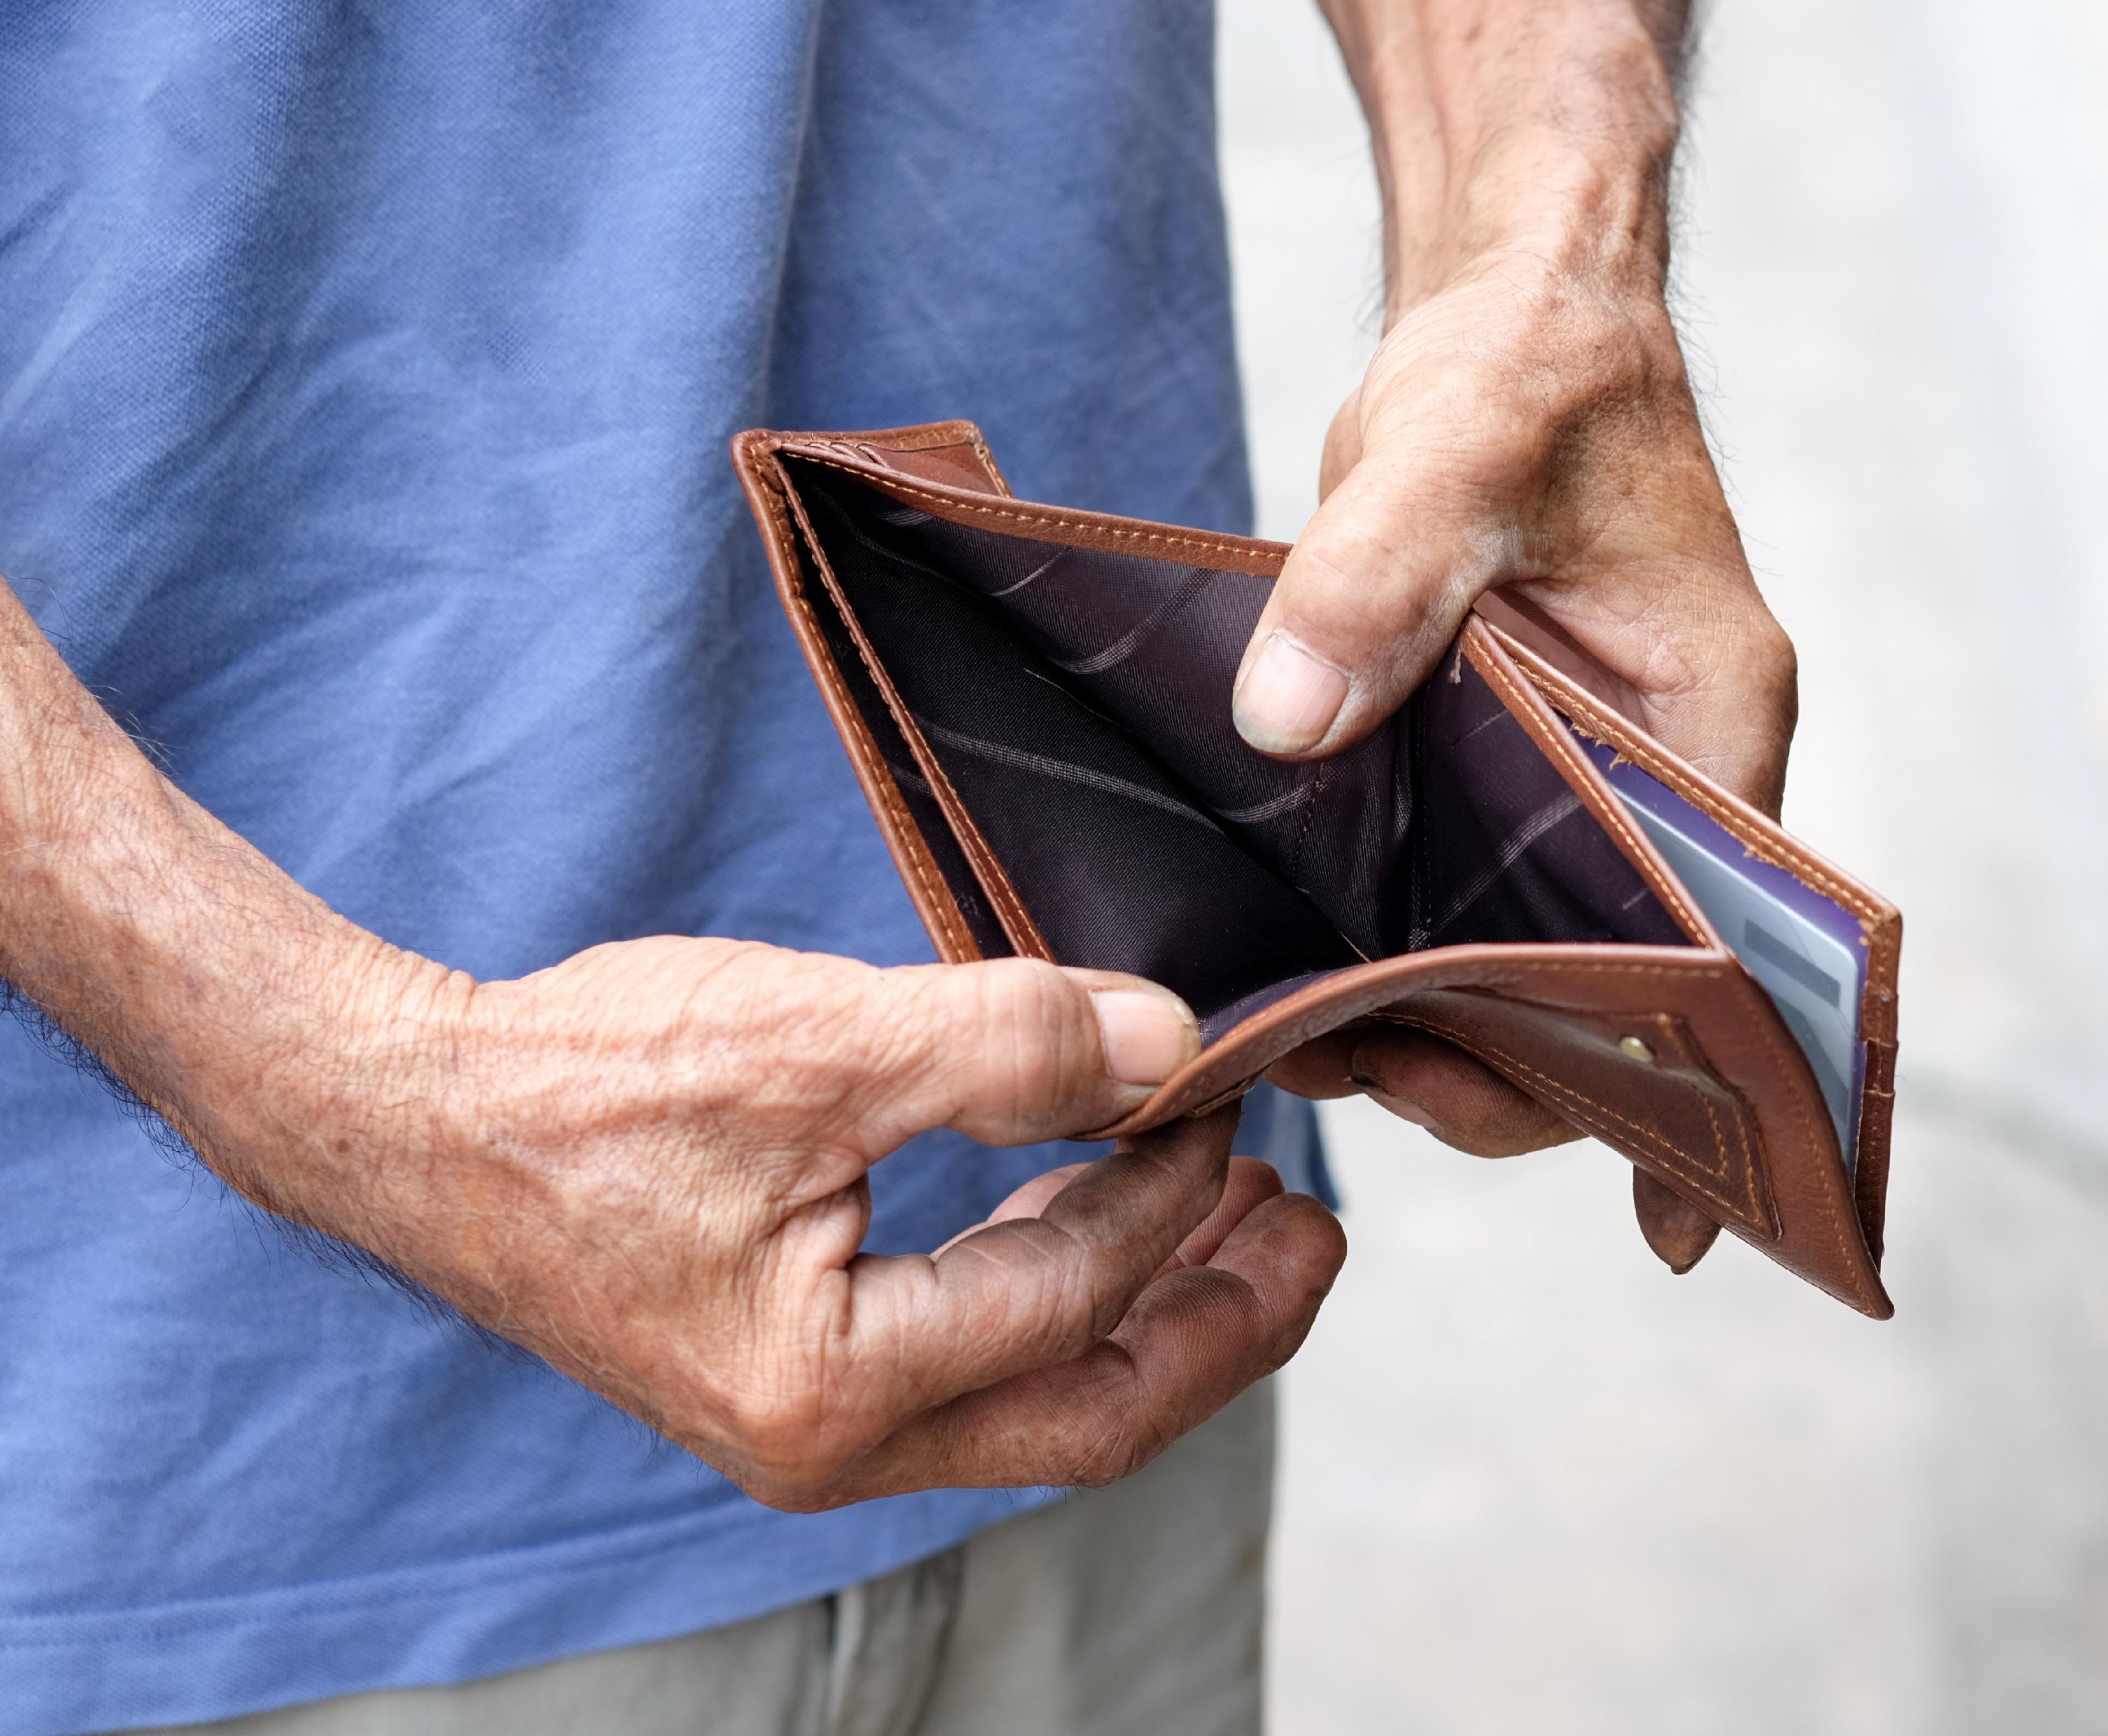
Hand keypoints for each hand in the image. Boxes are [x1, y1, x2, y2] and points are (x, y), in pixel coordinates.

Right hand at [1, 575, 1345, 1507]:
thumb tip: (1171, 1040)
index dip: (1174, 1192)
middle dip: (1226, 1324)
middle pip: (1095, 1414)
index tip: (1228, 1086)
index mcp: (834, 1393)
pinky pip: (980, 1360)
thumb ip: (1004, 1046)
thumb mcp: (813, 1039)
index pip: (1072, 1299)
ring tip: (1246, 1212)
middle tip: (1319, 1235)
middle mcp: (831, 1445)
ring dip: (1157, 1307)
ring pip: (1045, 1397)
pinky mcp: (797, 1372)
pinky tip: (1106, 1208)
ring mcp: (814, 1422)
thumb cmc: (580, 1084)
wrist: (412, 1116)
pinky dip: (1066, 1290)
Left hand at [1245, 0, 1775, 1269]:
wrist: (1515, 307)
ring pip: (1540, 955)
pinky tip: (1326, 999)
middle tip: (1366, 1080)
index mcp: (1713, 723)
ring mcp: (1589, 781)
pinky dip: (1420, 955)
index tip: (1653, 1212)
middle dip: (1521, 1064)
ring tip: (1319, 1050)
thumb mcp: (1454, 449)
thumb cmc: (1526, 365)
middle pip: (1624, 986)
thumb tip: (1284, 723)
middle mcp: (1671, 776)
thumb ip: (1375, 577)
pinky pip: (1476, 898)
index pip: (1723, 958)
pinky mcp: (1505, 767)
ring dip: (1456, 1019)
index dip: (1682, 1082)